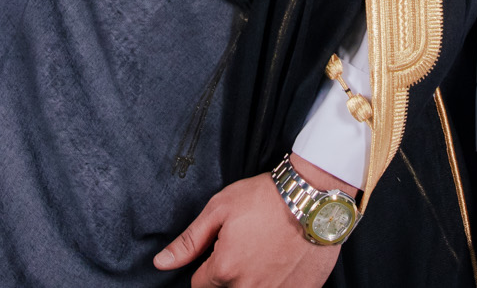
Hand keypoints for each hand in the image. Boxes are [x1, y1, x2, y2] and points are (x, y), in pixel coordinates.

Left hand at [154, 153, 347, 287]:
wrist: (314, 198)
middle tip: (246, 247)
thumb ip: (189, 241)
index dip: (208, 264)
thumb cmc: (266, 198)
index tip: (222, 247)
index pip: (199, 285)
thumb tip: (161, 263)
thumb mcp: (220, 209)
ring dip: (252, 279)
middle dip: (228, 274)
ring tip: (264, 253)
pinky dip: (276, 282)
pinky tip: (282, 260)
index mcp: (224, 270)